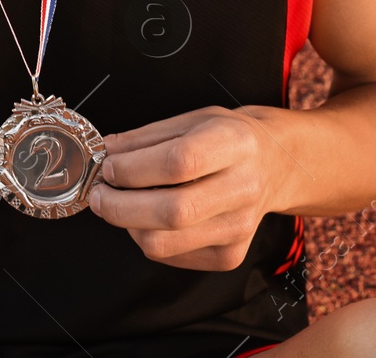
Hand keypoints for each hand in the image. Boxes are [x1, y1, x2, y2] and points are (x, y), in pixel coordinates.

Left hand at [87, 105, 279, 270]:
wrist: (276, 165)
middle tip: (99, 194)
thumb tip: (105, 154)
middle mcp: (243, 189)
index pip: (180, 163)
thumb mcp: (191, 120)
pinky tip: (149, 218)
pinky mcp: (230, 256)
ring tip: (121, 204)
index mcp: (234, 144)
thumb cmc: (228, 138)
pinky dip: (148, 238)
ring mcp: (239, 228)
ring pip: (164, 243)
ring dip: (128, 225)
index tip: (108, 167)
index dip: (134, 169)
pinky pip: (170, 256)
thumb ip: (145, 138)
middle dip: (120, 206)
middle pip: (171, 212)